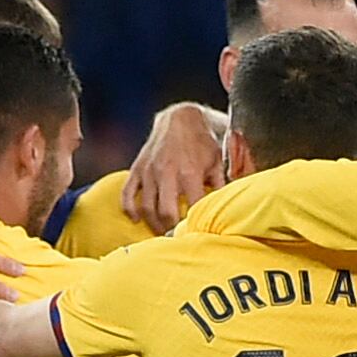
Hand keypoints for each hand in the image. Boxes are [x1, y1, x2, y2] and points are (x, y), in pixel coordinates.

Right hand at [126, 102, 230, 231]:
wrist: (180, 118)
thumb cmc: (202, 141)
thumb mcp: (217, 161)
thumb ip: (221, 185)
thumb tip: (228, 207)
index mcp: (189, 172)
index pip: (193, 206)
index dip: (195, 223)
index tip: (199, 234)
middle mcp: (166, 172)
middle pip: (165, 212)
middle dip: (172, 229)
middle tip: (177, 238)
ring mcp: (149, 171)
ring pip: (146, 207)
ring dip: (153, 224)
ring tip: (162, 232)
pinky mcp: (137, 168)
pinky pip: (128, 193)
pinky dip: (130, 209)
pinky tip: (136, 219)